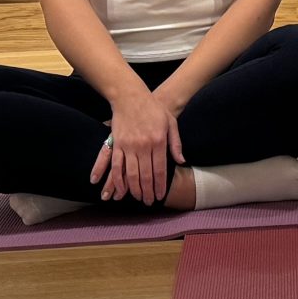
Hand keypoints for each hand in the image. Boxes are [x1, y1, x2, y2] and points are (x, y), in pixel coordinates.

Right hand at [92, 85, 181, 204]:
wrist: (131, 96)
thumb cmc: (153, 108)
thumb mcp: (170, 123)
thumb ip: (176, 143)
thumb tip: (182, 161)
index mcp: (158, 141)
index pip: (160, 169)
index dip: (160, 185)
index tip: (160, 196)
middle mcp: (143, 145)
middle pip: (145, 175)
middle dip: (147, 191)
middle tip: (149, 202)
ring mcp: (128, 145)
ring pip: (131, 173)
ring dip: (133, 189)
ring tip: (137, 198)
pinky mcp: (117, 143)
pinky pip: (116, 165)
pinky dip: (117, 179)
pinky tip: (119, 189)